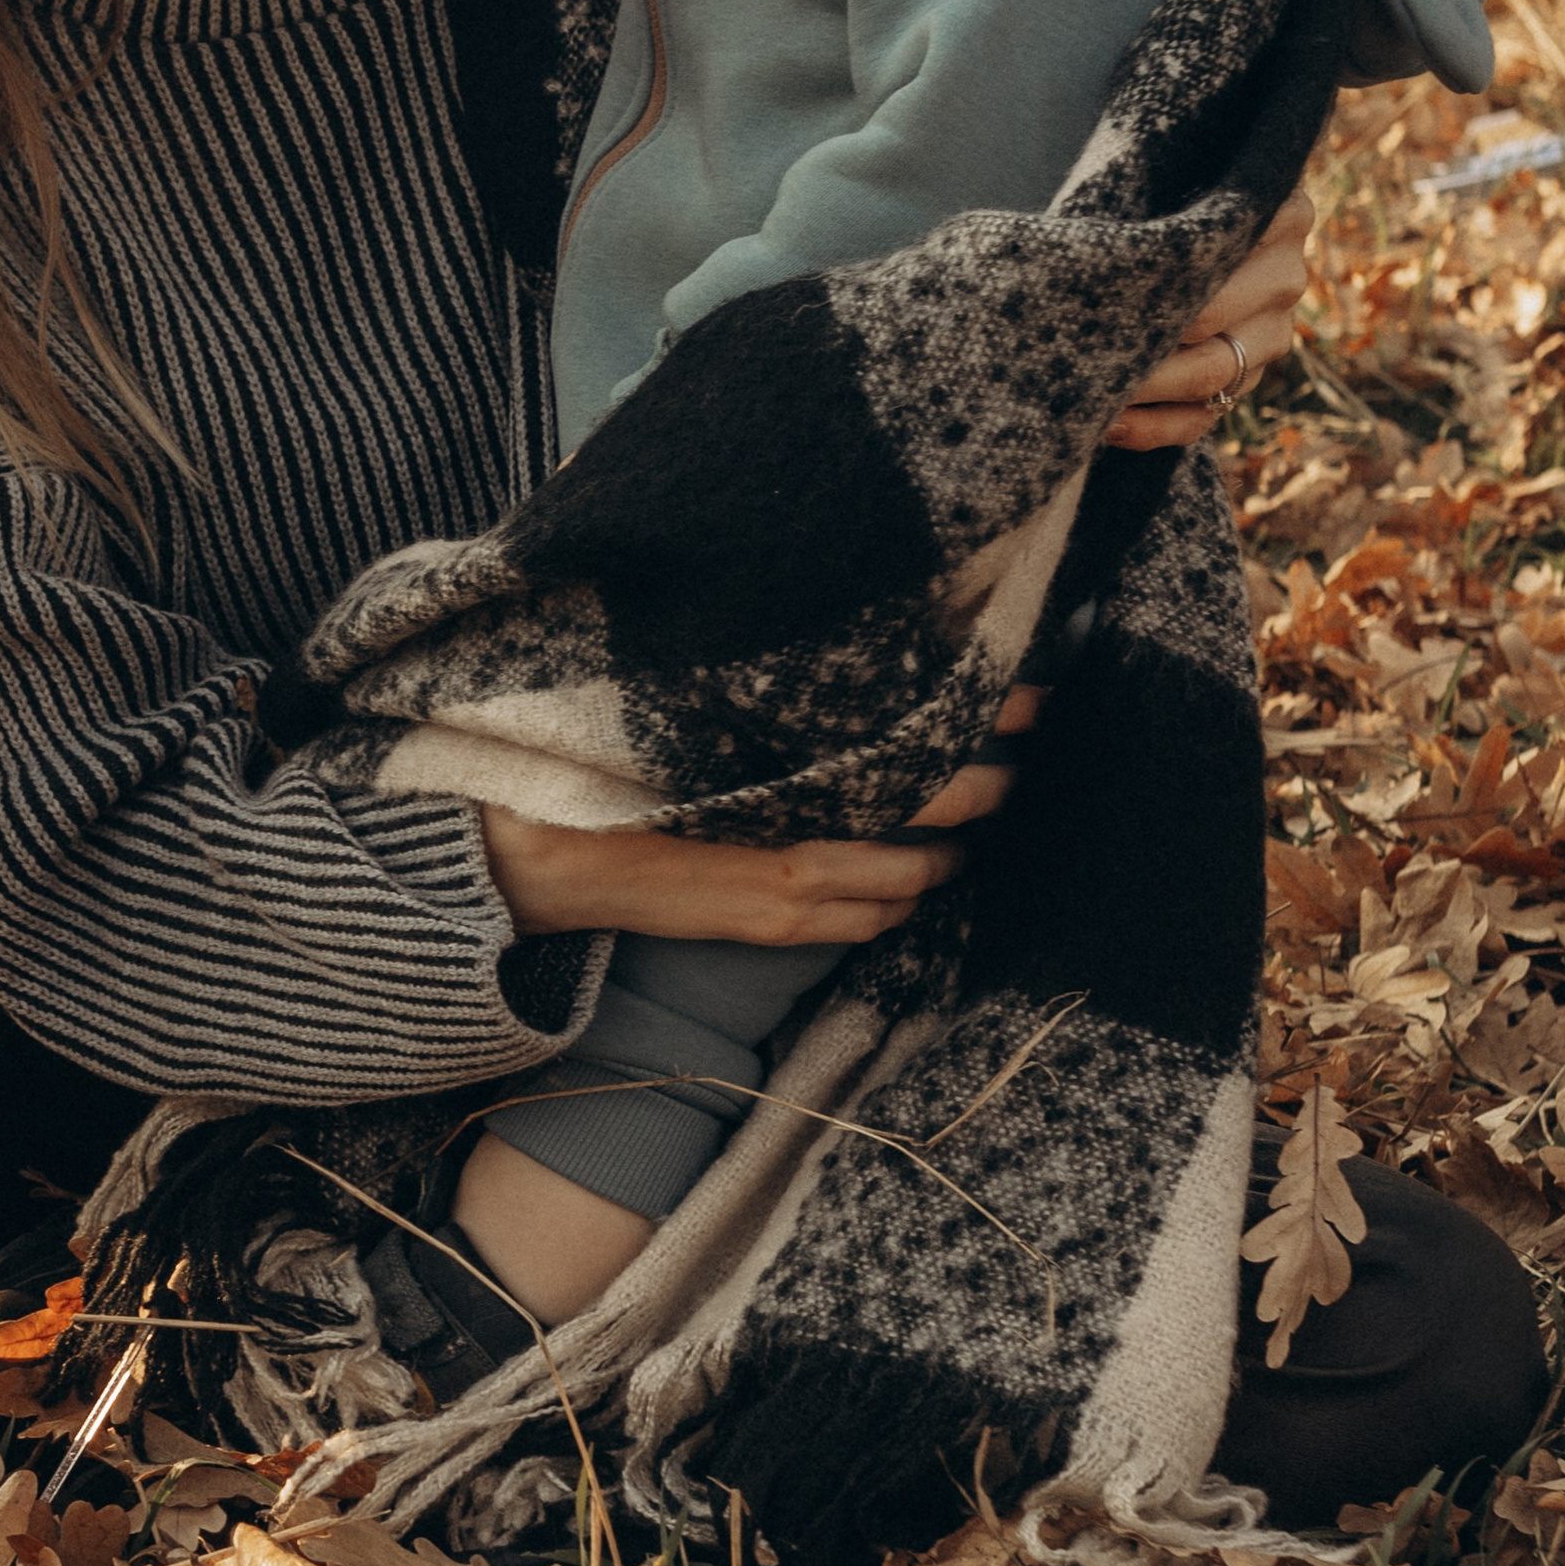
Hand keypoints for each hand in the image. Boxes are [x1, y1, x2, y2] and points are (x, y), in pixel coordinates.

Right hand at [477, 683, 1037, 942]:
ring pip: (903, 883)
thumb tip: (820, 639)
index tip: (1026, 699)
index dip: (976, 727)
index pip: (911, 755)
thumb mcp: (685, 714)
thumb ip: (757, 691)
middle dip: (982, 790)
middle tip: (1019, 760)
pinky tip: (910, 875)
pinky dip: (897, 899)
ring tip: (978, 820)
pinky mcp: (769, 926)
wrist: (538, 853)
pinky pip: (862, 921)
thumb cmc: (599, 766)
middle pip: (925, 815)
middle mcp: (796, 839)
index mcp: (782, 778)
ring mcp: (787, 892)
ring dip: (944, 854)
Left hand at [1106, 188, 1311, 450]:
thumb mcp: (1162, 176)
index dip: (1164, 265)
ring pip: (1209, 375)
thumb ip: (1153, 186)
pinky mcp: (1246, 382)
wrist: (1169, 228)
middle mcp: (1287, 276)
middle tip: (1082, 341)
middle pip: (1211, 317)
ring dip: (1143, 387)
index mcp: (1282, 213)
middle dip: (1143, 334)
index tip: (1109, 277)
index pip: (1227, 243)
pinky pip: (1201, 418)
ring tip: (1090, 389)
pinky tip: (1109, 425)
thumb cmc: (1157, 192)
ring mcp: (1274, 334)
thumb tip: (1091, 224)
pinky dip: (1151, 427)